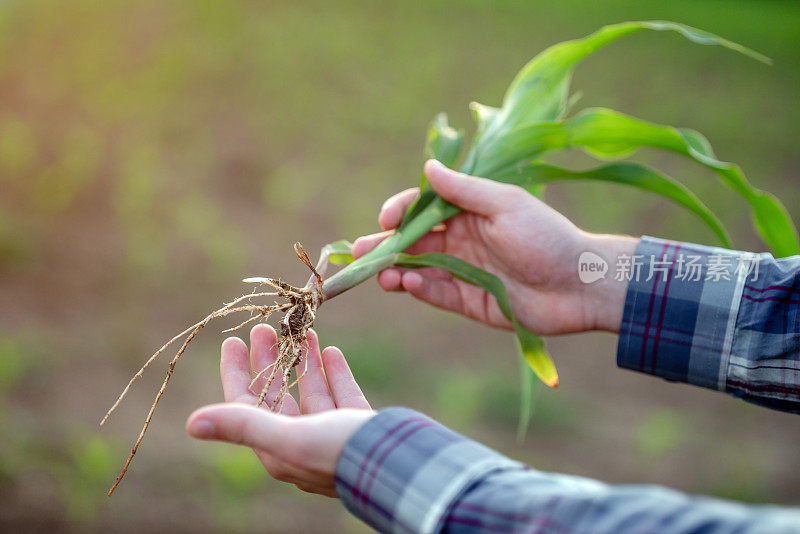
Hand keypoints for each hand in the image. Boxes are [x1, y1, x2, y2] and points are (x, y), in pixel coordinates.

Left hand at [186, 325, 373, 496]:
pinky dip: (333, 372)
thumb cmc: (338, 453)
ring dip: (303, 360)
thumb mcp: (287, 438)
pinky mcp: (358, 426)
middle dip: (270, 360)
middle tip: (266, 327)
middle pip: (277, 395)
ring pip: (311, 391)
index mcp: (278, 448)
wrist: (398, 465)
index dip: (236, 373)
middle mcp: (300, 442)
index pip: (246, 406)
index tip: (232, 341)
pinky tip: (330, 352)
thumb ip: (244, 426)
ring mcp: (331, 434)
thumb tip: (191, 424)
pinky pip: (342, 395)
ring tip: (301, 330)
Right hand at [353, 159, 637, 333]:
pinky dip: (421, 289)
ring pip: (421, 270)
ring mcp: (466, 273)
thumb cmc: (546, 237)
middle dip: (386, 246)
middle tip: (359, 252)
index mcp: (471, 212)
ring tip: (380, 275)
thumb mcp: (504, 205)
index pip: (425, 209)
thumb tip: (427, 167)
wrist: (581, 284)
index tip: (384, 220)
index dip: (401, 213)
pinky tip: (408, 284)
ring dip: (397, 270)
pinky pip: (439, 295)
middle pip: (415, 242)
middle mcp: (464, 241)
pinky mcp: (471, 302)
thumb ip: (463, 190)